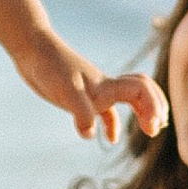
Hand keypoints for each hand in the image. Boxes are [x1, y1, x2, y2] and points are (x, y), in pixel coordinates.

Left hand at [11, 29, 167, 144]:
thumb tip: (91, 134)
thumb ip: (81, 112)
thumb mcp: (65, 90)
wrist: (32, 49)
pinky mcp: (81, 97)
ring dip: (141, 113)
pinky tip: (108, 139)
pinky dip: (111, 125)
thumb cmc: (50, 66)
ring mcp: (94, 91)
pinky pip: (104, 111)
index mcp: (107, 86)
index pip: (142, 91)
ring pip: (127, 100)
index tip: (152, 127)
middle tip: (156, 128)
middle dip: (155, 107)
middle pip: (143, 92)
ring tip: (148, 130)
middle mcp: (106, 87)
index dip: (153, 107)